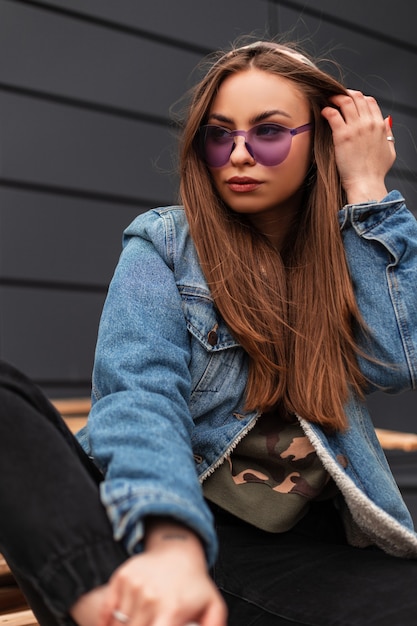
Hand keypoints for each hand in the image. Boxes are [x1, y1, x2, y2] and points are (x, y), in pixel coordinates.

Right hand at [97, 519, 226, 625]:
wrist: (178, 551)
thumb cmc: (193, 584)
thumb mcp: (212, 606)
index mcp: (170, 610)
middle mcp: (148, 598)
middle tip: (149, 623)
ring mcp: (133, 587)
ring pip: (118, 625)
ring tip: (140, 621)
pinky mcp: (121, 578)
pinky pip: (105, 611)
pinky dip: (106, 621)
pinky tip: (114, 624)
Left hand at [321, 90, 395, 203]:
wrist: (366, 183)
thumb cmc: (376, 172)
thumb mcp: (390, 150)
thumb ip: (388, 134)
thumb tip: (387, 122)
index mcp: (379, 125)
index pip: (370, 101)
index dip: (360, 98)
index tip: (351, 100)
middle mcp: (368, 123)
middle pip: (357, 97)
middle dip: (346, 94)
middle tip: (336, 97)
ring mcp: (355, 128)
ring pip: (345, 101)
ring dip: (335, 98)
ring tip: (328, 101)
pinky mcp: (342, 136)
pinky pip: (333, 114)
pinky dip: (327, 110)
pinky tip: (323, 112)